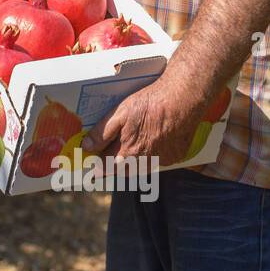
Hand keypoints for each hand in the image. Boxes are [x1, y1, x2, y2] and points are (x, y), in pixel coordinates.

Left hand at [81, 77, 199, 162]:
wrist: (182, 100)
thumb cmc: (149, 104)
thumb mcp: (119, 114)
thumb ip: (102, 133)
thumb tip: (87, 147)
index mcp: (129, 153)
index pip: (108, 167)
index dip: (99, 167)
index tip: (93, 170)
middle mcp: (146, 161)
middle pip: (126, 170)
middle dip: (116, 167)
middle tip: (109, 160)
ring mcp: (164, 160)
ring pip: (143, 167)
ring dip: (134, 163)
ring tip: (130, 152)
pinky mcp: (177, 155)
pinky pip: (160, 160)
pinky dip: (154, 155)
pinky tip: (153, 143)